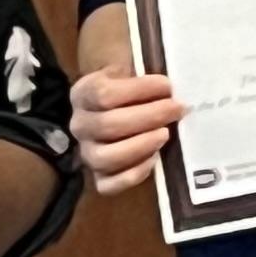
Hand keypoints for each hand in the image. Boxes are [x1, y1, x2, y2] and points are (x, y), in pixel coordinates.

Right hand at [70, 64, 185, 192]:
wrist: (117, 109)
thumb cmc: (129, 89)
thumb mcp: (130, 71)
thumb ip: (142, 73)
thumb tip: (169, 86)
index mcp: (82, 94)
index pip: (104, 94)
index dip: (139, 90)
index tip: (167, 86)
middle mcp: (79, 125)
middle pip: (107, 125)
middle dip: (149, 116)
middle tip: (176, 109)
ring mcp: (86, 153)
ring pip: (106, 158)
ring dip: (140, 146)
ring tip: (165, 134)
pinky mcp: (98, 177)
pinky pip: (109, 185)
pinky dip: (134, 175)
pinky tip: (154, 159)